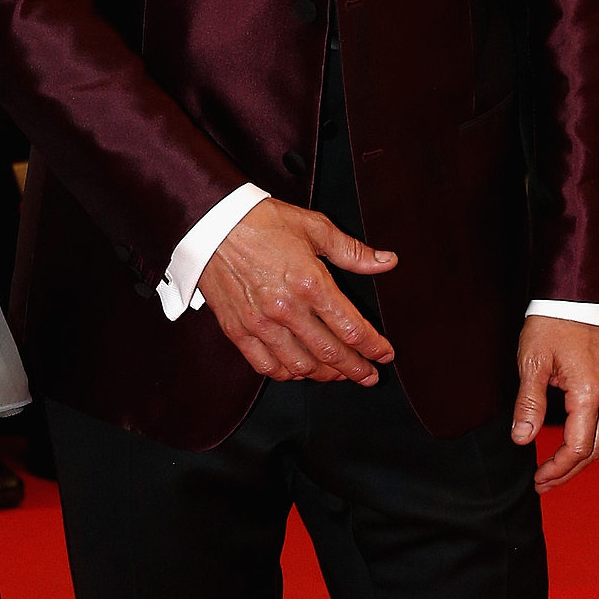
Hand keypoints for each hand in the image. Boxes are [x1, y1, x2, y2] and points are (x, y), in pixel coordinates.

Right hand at [200, 198, 398, 383]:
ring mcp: (260, 324)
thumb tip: (387, 262)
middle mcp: (287, 309)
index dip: (374, 347)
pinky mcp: (238, 330)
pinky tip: (299, 370)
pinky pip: (266, 365)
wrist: (211, 224)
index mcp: (310, 283)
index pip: (352, 329)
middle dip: (357, 369)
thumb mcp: (314, 228)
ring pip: (301, 366)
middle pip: (331, 354)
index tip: (385, 354)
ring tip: (338, 374)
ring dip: (325, 375)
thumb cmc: (262, 222)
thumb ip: (352, 251)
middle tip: (370, 376)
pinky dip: (287, 374)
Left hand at [513, 315, 598, 488]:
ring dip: (580, 458)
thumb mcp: (532, 363)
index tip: (537, 480)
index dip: (557, 469)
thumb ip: (529, 403)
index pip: (578, 448)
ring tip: (553, 470)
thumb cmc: (553, 323)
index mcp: (590, 392)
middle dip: (569, 471)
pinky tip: (570, 445)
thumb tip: (522, 439)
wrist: (579, 294)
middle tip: (543, 484)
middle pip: (595, 449)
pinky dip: (589, 439)